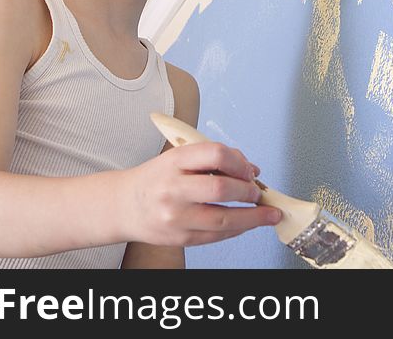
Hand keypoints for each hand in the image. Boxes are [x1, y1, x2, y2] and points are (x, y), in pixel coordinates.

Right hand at [124, 142, 282, 245]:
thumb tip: (251, 170)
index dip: (239, 162)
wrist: (124, 205)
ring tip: (268, 214)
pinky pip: (217, 235)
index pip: (215, 154)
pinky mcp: (180, 238)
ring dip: (253, 217)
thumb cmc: (157, 178)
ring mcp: (176, 216)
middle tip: (258, 192)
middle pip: (221, 188)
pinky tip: (247, 223)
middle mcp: (173, 189)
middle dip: (248, 191)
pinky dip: (238, 229)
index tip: (250, 171)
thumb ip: (213, 159)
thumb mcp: (179, 158)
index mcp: (174, 161)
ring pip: (224, 219)